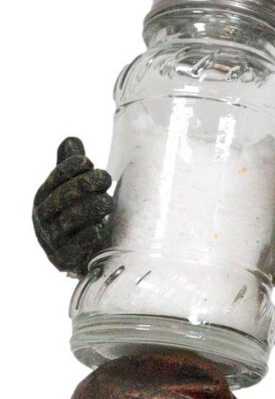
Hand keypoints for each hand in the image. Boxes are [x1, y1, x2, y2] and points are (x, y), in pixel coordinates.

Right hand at [32, 138, 113, 275]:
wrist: (73, 256)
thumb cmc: (74, 215)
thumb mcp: (69, 191)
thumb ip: (70, 167)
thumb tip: (71, 140)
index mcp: (43, 197)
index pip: (56, 177)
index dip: (72, 167)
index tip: (89, 162)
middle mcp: (44, 217)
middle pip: (65, 196)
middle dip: (87, 184)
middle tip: (106, 179)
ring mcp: (53, 239)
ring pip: (72, 218)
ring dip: (93, 206)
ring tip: (107, 203)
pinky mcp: (64, 258)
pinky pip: (78, 245)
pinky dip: (91, 234)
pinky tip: (101, 227)